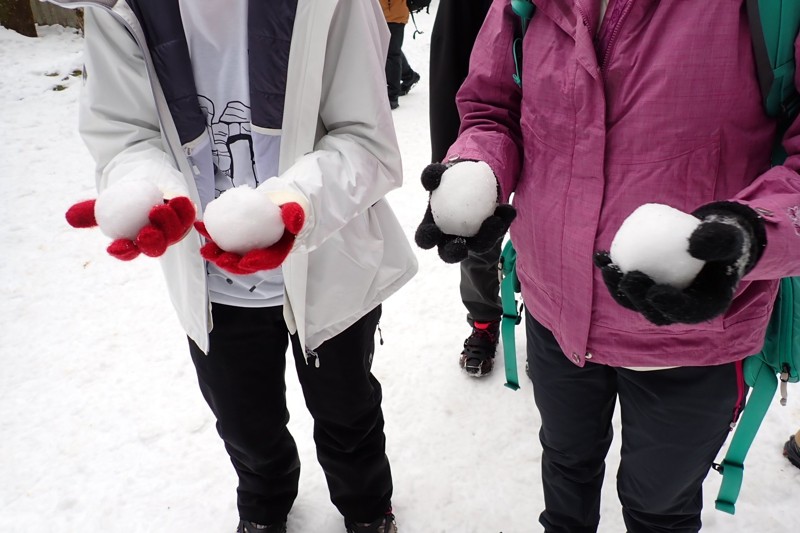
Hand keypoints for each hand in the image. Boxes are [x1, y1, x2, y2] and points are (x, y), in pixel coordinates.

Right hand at [65, 180, 195, 259]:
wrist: (148, 180)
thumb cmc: (127, 198)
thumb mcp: (107, 202)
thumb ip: (90, 211)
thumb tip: (70, 217)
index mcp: (135, 242)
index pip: (128, 252)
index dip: (123, 252)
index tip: (115, 246)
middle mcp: (157, 239)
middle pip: (155, 247)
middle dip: (151, 243)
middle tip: (145, 233)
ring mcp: (175, 230)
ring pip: (174, 232)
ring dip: (168, 223)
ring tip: (158, 209)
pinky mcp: (188, 218)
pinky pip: (188, 216)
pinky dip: (185, 209)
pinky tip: (179, 201)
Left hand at [194, 187, 304, 274]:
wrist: (280, 200)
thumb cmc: (289, 206)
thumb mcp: (296, 208)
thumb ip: (296, 215)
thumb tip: (293, 221)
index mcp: (277, 249)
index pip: (269, 261)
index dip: (257, 264)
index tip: (246, 261)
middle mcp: (261, 251)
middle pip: (246, 263)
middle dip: (231, 264)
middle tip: (220, 258)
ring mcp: (246, 244)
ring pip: (230, 253)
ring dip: (216, 253)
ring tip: (205, 249)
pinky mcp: (236, 235)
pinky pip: (222, 235)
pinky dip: (210, 232)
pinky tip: (200, 225)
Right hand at [415, 161, 515, 262]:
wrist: (469, 178)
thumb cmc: (448, 177)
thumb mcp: (440, 174)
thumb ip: (433, 175)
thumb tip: (430, 180)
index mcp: (432, 229)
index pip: (425, 239)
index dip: (426, 239)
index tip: (432, 230)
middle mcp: (450, 239)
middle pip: (450, 253)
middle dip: (454, 253)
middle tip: (460, 247)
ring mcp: (472, 239)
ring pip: (479, 245)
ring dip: (487, 236)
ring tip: (495, 220)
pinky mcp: (491, 234)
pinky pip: (497, 231)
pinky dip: (503, 220)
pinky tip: (507, 209)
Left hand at [594, 201, 765, 324]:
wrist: (711, 240)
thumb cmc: (724, 240)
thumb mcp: (730, 237)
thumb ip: (719, 240)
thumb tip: (693, 244)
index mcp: (704, 306)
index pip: (686, 312)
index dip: (669, 307)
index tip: (655, 293)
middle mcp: (678, 308)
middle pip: (654, 311)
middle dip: (637, 299)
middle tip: (629, 278)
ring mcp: (658, 299)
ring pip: (634, 300)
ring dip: (618, 288)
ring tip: (608, 268)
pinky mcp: (644, 285)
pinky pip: (625, 281)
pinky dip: (612, 270)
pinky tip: (600, 256)